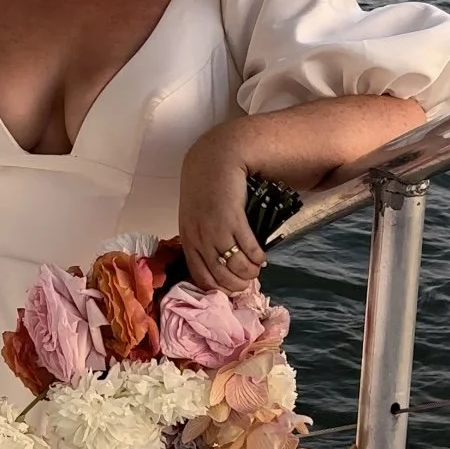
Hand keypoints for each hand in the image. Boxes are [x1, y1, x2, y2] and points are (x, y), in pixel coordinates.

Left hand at [178, 126, 266, 293]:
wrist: (214, 160)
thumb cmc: (206, 188)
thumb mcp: (195, 216)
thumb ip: (203, 238)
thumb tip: (220, 262)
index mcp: (188, 240)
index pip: (202, 279)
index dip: (220, 288)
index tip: (233, 287)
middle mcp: (199, 239)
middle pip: (221, 278)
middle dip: (238, 285)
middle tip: (248, 281)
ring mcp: (215, 231)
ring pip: (236, 268)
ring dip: (249, 273)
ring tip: (256, 268)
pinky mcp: (233, 220)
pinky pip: (248, 250)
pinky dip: (257, 258)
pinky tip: (261, 257)